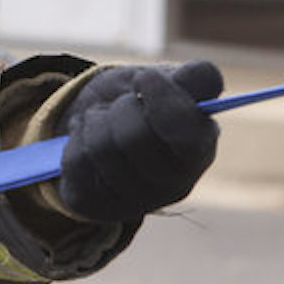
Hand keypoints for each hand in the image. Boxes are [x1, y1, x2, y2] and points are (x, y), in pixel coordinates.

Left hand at [56, 60, 221, 224]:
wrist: (97, 122)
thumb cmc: (141, 101)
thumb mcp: (168, 79)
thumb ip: (192, 78)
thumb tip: (207, 77)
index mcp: (201, 148)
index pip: (188, 134)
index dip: (163, 100)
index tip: (144, 78)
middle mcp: (176, 183)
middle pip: (135, 138)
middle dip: (121, 108)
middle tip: (123, 104)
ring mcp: (138, 201)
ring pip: (103, 149)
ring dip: (94, 122)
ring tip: (102, 121)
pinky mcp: (101, 206)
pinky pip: (77, 163)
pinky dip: (75, 141)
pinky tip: (86, 143)